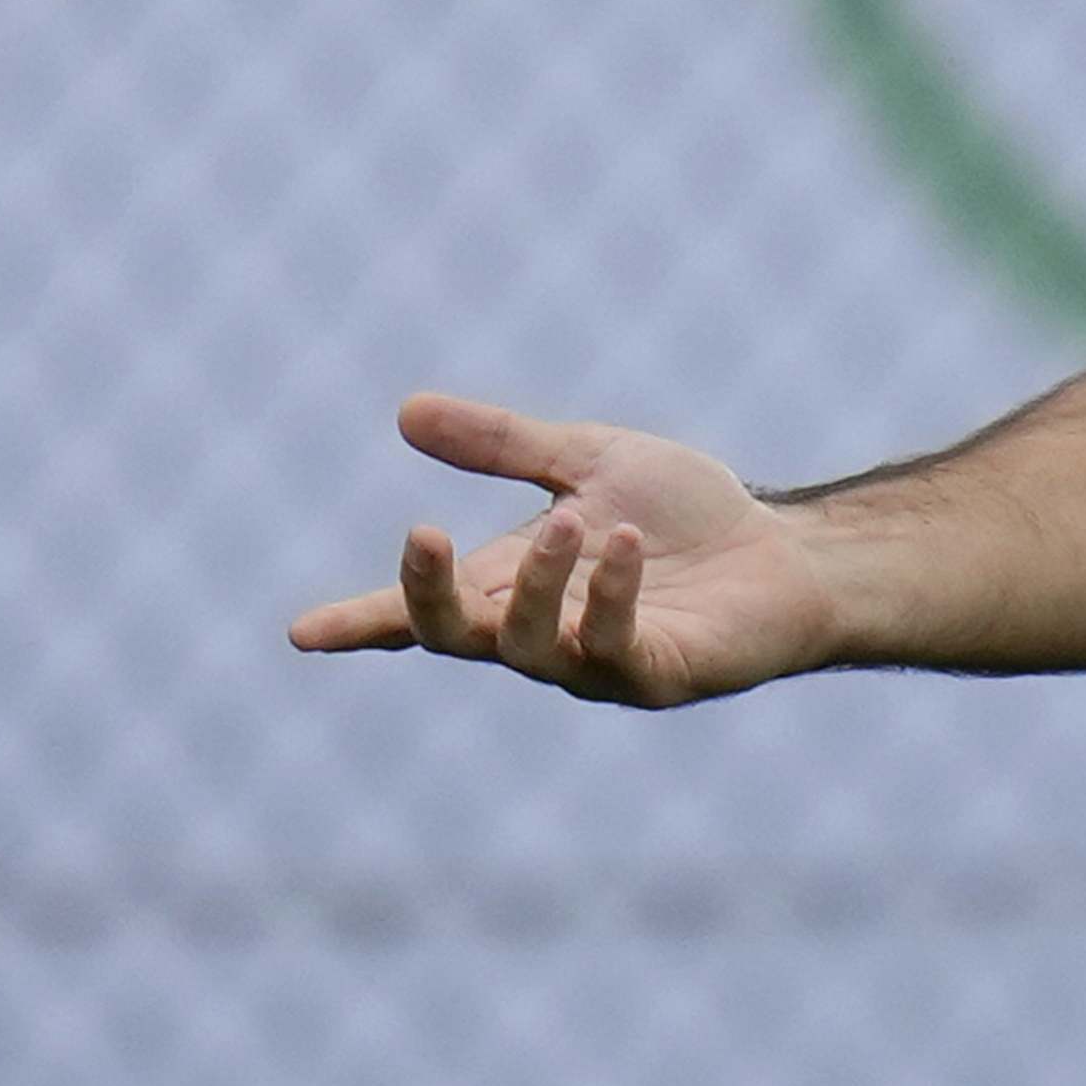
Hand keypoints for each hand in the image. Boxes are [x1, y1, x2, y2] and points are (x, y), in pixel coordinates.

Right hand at [286, 391, 843, 706]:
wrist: (784, 553)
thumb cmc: (684, 517)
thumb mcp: (587, 461)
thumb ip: (502, 445)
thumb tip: (406, 411)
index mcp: (509, 588)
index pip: (420, 614)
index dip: (360, 622)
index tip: (301, 632)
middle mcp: (539, 636)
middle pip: (456, 635)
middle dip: (430, 593)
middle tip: (424, 534)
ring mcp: (593, 665)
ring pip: (529, 645)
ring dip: (539, 582)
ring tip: (571, 522)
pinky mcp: (655, 675)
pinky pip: (614, 647)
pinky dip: (611, 595)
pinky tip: (624, 545)